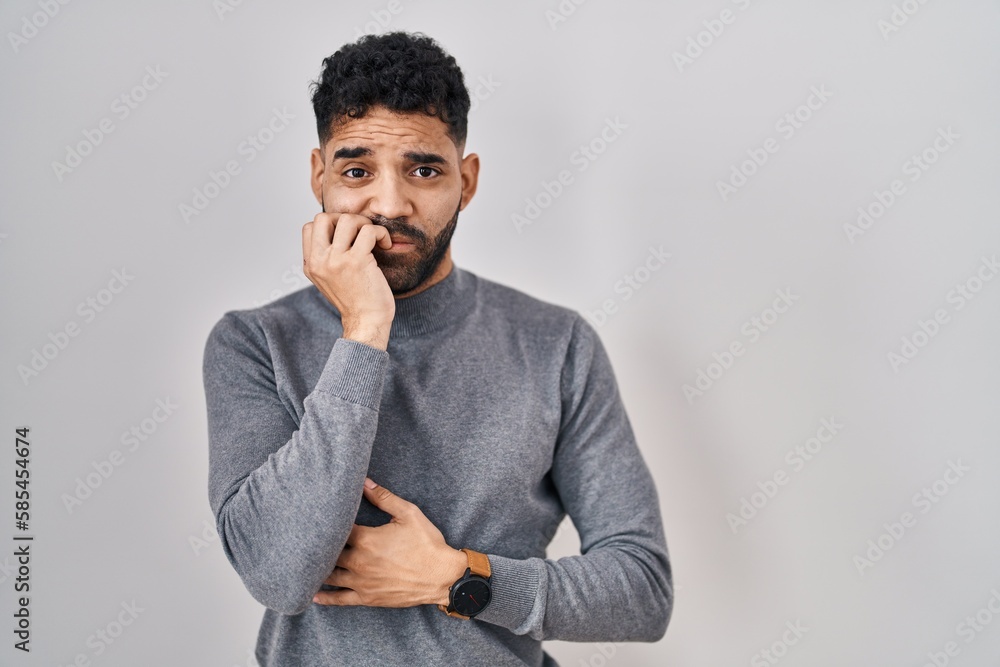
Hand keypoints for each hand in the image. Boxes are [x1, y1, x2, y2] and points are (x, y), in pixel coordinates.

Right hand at [302, 212, 394, 349]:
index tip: (348, 236)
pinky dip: (381, 233)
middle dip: (345, 219)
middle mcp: (319, 261)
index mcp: (310, 265)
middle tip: (360, 232)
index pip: (310, 227)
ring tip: (374, 238)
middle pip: (323, 217)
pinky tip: (386, 245)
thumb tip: (336, 232)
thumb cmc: (355, 301)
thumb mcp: (328, 280)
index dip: (331, 225)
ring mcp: (336, 260)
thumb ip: (325, 258)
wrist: (366, 322)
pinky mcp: (356, 261)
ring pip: (347, 219)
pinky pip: (369, 231)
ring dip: (365, 224)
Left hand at [312, 478, 467, 608]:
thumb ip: (383, 497)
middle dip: (319, 544)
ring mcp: (361, 582)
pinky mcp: (367, 597)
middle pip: (328, 552)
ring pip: (329, 575)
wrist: (442, 576)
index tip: (318, 516)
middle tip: (307, 537)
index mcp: (366, 539)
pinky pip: (340, 599)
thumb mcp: (408, 513)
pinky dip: (326, 598)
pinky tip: (314, 595)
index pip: (337, 528)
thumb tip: (364, 481)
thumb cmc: (427, 544)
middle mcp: (359, 561)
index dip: (327, 521)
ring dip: (317, 569)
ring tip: (305, 563)